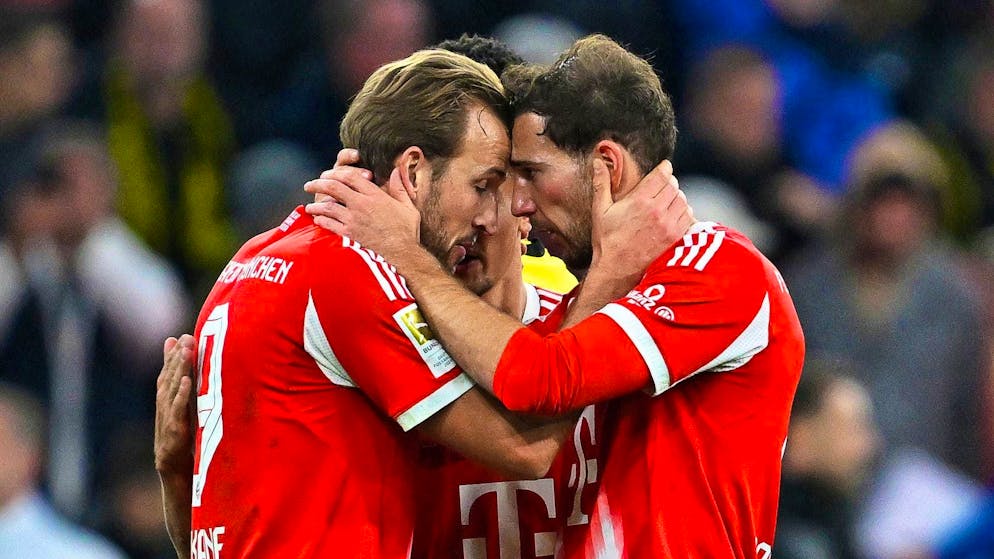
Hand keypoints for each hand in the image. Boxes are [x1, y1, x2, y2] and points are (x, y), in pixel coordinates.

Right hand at [154, 335, 195, 477]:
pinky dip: (181, 395)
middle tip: (186, 338)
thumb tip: (181, 368)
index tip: (181, 337)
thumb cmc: (179, 435)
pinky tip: (187, 381)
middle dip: (178, 357)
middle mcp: (164, 406)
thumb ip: (179, 387)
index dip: (173, 355)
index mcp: (165, 400)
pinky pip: (178, 410)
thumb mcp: (179, 409)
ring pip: (172, 390)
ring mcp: (168, 418)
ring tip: (186, 352)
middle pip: (170, 378)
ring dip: (179, 370)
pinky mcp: (174, 431)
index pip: (168, 373)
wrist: (173, 469)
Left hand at [304, 162, 420, 262]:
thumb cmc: (407, 231)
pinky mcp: (349, 234)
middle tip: (310, 185)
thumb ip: (399, 187)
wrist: (402, 254)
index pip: (350, 176)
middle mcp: (361, 205)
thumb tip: (395, 171)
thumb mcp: (408, 206)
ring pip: (327, 206)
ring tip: (309, 205)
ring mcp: (353, 220)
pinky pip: (329, 223)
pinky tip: (317, 219)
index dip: (337, 172)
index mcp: (375, 195)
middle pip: (334, 187)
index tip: (328, 174)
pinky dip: (321, 219)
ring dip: (316, 204)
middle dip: (318, 184)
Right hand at [590, 159, 693, 279]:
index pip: (662, 175)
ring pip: (682, 200)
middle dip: (669, 182)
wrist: (616, 269)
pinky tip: (674, 214)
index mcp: (640, 200)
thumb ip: (601, 183)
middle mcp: (657, 211)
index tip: (664, 167)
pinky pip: (688, 216)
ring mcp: (668, 225)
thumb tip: (597, 161)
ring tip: (668, 199)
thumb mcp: (600, 210)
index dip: (664, 168)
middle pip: (674, 185)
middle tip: (663, 184)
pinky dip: (683, 212)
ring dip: (677, 196)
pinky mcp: (675, 237)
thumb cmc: (607, 240)